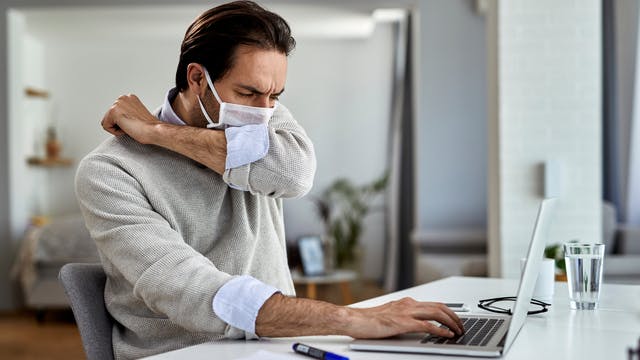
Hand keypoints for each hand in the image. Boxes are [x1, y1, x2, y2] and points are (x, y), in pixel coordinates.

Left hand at [101, 94, 159, 143]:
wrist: (153, 130)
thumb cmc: (150, 127)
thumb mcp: (137, 115)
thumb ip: (128, 113)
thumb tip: (122, 119)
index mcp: (129, 98)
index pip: (116, 113)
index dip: (125, 122)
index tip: (136, 123)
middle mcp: (122, 98)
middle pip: (109, 117)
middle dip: (119, 124)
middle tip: (133, 125)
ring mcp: (117, 103)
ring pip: (106, 122)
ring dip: (118, 128)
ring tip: (131, 126)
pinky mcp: (113, 111)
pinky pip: (105, 126)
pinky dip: (115, 131)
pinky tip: (127, 128)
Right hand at [346, 297, 463, 338]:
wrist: (353, 319)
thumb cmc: (366, 320)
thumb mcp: (388, 316)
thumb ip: (402, 317)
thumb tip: (413, 325)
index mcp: (405, 303)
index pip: (432, 304)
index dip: (447, 311)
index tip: (454, 319)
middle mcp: (408, 304)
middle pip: (439, 306)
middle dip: (454, 316)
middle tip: (461, 326)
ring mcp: (406, 312)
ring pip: (436, 313)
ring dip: (451, 322)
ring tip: (458, 331)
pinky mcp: (403, 322)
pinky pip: (427, 325)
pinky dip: (440, 330)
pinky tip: (446, 335)